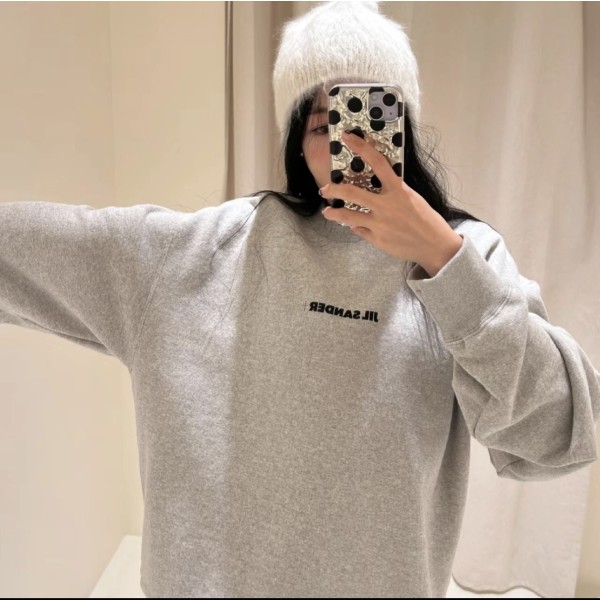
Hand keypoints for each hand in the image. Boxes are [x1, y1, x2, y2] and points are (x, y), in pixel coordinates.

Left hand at [320, 131, 462, 276]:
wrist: (434, 245)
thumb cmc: (426, 220)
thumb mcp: (411, 198)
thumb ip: (393, 192)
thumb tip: (374, 189)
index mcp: (398, 190)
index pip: (377, 162)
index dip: (361, 147)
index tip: (348, 137)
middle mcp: (386, 205)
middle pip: (352, 192)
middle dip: (334, 189)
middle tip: (324, 188)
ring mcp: (379, 223)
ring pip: (348, 216)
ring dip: (334, 213)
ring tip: (327, 211)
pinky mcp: (377, 239)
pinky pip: (359, 230)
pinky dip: (356, 226)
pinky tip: (355, 225)